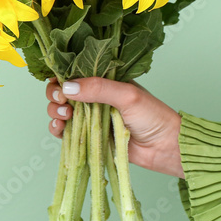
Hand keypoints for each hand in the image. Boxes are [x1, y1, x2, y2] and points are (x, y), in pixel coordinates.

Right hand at [45, 77, 184, 178]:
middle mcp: (95, 97)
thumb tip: (67, 86)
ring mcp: (91, 117)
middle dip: (55, 95)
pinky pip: (66, 132)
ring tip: (65, 116)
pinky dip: (58, 129)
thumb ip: (98, 88)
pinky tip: (60, 128)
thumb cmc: (153, 116)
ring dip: (55, 111)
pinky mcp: (90, 137)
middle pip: (63, 91)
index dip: (62, 77)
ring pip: (61, 110)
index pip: (75, 73)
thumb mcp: (127, 95)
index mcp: (105, 80)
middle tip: (62, 102)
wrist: (165, 147)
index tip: (60, 85)